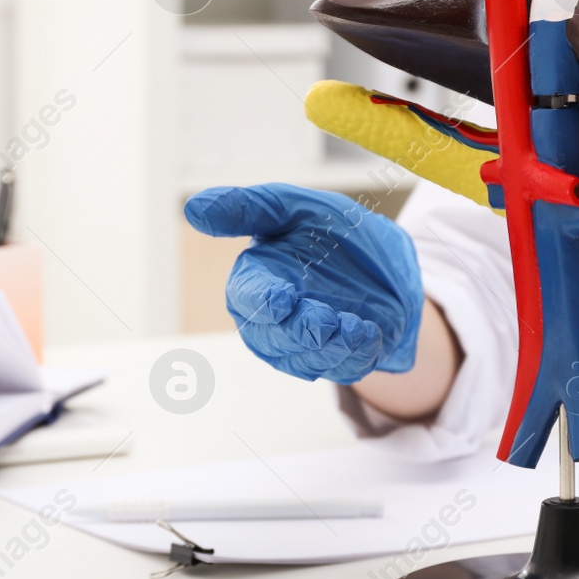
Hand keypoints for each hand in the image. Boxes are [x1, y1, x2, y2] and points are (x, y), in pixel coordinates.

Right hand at [184, 183, 422, 383]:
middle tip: (327, 319)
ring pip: (303, 362)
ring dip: (331, 349)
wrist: (387, 258)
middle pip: (270, 339)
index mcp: (255, 278)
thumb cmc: (329, 228)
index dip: (261, 301)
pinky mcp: (333, 360)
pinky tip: (370, 334)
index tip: (283, 300)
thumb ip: (248, 207)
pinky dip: (356, 358)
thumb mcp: (294, 206)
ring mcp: (301, 345)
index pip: (245, 296)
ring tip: (358, 327)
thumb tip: (192, 209)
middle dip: (299, 332)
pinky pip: (339, 371)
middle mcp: (270, 318)